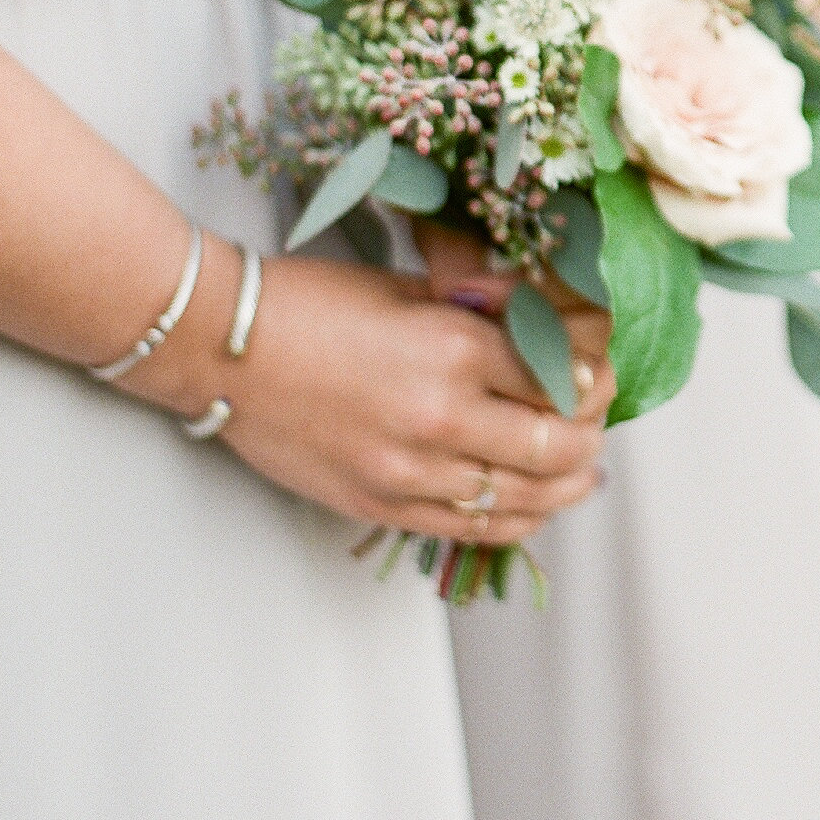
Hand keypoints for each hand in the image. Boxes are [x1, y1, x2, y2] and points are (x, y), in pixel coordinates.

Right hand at [123, 240, 604, 546]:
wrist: (223, 348)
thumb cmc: (312, 303)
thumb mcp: (415, 289)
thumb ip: (487, 316)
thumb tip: (552, 331)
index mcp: (457, 348)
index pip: (565, 378)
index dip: (593, 378)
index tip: (597, 375)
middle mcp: (443, 417)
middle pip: (558, 447)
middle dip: (588, 437)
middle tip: (593, 425)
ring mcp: (411, 472)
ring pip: (525, 499)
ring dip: (566, 486)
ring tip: (580, 473)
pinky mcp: (382, 505)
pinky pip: (473, 530)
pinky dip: (517, 520)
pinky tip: (531, 505)